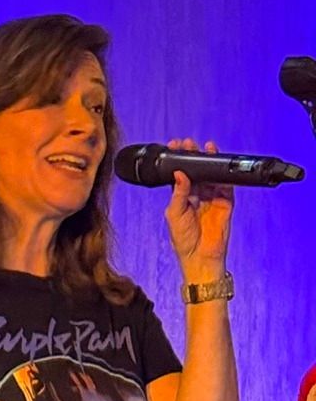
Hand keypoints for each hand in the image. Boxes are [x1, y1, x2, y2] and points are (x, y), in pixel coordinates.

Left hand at [163, 137, 233, 279]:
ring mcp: (212, 197)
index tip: (175, 147)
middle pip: (197, 171)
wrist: (200, 257)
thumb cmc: (183, 240)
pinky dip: (223, 173)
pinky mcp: (225, 201)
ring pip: (211, 174)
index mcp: (182, 198)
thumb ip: (178, 193)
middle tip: (189, 143)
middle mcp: (197, 195)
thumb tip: (179, 173)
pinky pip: (226, 184)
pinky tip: (218, 163)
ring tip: (205, 147)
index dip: (178, 161)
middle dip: (193, 156)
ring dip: (208, 161)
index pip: (180, 175)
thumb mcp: (174, 214)